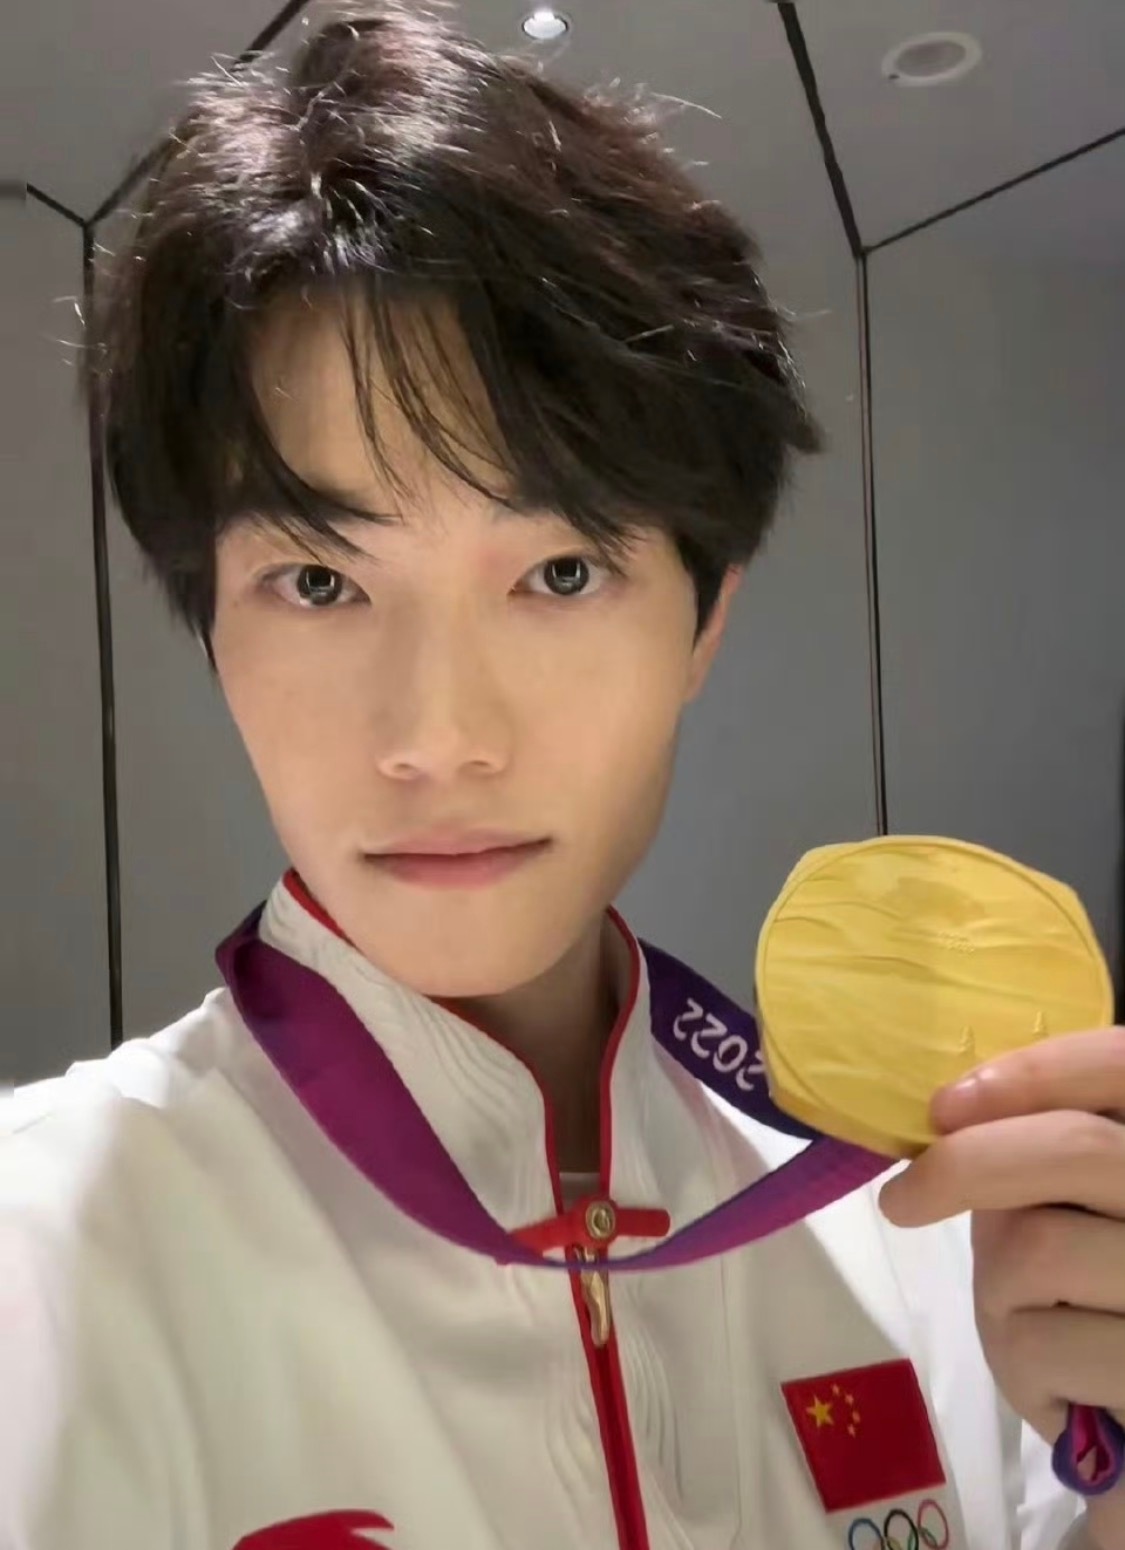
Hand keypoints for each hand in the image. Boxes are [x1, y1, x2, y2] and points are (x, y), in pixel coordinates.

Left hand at [878, 1028, 1124, 1549]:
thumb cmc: (1099, 1315)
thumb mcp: (1074, 1219)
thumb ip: (1043, 1160)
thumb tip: (952, 1112)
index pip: (1123, 1064)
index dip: (1039, 1068)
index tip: (947, 1103)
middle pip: (1076, 1148)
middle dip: (967, 1165)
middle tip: (902, 1200)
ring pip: (1038, 1249)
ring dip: (996, 1294)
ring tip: (1029, 1329)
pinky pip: (1039, 1343)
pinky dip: (1019, 1370)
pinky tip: (1062, 1394)